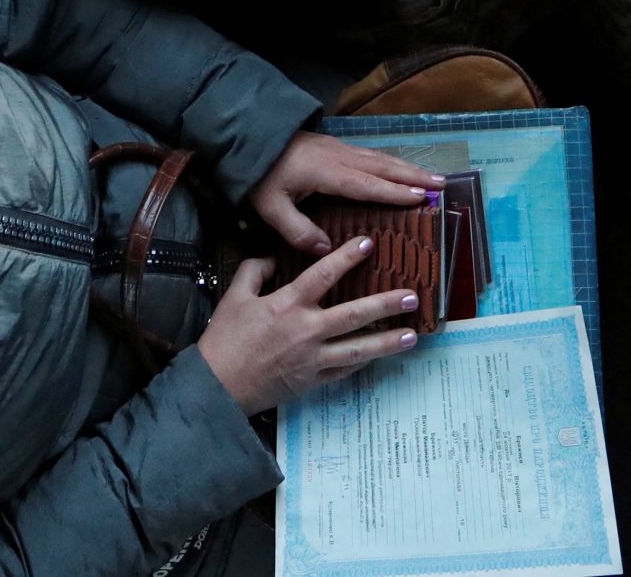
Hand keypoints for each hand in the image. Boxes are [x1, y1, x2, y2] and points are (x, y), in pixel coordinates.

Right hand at [196, 241, 419, 413]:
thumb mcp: (234, 296)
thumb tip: (274, 258)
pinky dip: (363, 362)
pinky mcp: (313, 380)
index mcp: (286, 305)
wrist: (218, 386)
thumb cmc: (224, 340)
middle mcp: (305, 331)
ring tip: (411, 335)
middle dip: (385, 305)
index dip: (347, 257)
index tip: (369, 244)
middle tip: (412, 296)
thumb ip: (255, 270)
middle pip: (353, 314)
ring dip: (386, 341)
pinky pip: (344, 370)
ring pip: (357, 348)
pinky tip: (380, 356)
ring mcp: (312, 359)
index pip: (323, 275)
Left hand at [248, 132, 442, 254]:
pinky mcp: (336, 147)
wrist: (250, 137)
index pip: (366, 184)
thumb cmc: (259, 175)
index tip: (420, 197)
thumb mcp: (271, 207)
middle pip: (383, 167)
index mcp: (326, 172)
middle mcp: (339, 158)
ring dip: (408, 167)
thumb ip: (297, 230)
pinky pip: (372, 155)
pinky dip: (392, 162)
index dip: (393, 192)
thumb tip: (328, 250)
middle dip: (413, 176)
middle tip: (442, 185)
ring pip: (380, 158)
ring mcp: (339, 149)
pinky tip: (401, 169)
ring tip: (432, 177)